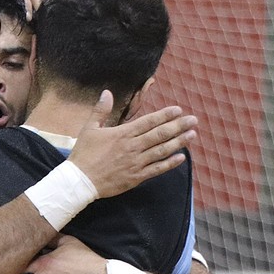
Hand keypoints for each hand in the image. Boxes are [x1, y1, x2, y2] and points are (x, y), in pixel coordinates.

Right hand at [69, 90, 197, 198]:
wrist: (80, 181)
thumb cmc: (84, 155)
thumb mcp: (89, 129)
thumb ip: (100, 110)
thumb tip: (106, 92)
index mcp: (123, 134)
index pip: (149, 121)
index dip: (165, 115)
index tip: (178, 110)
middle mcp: (132, 147)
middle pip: (160, 134)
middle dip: (178, 126)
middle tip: (193, 120)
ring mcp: (136, 163)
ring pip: (162, 151)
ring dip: (178, 142)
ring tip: (192, 135)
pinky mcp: (135, 177)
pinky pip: (156, 169)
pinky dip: (169, 163)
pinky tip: (181, 157)